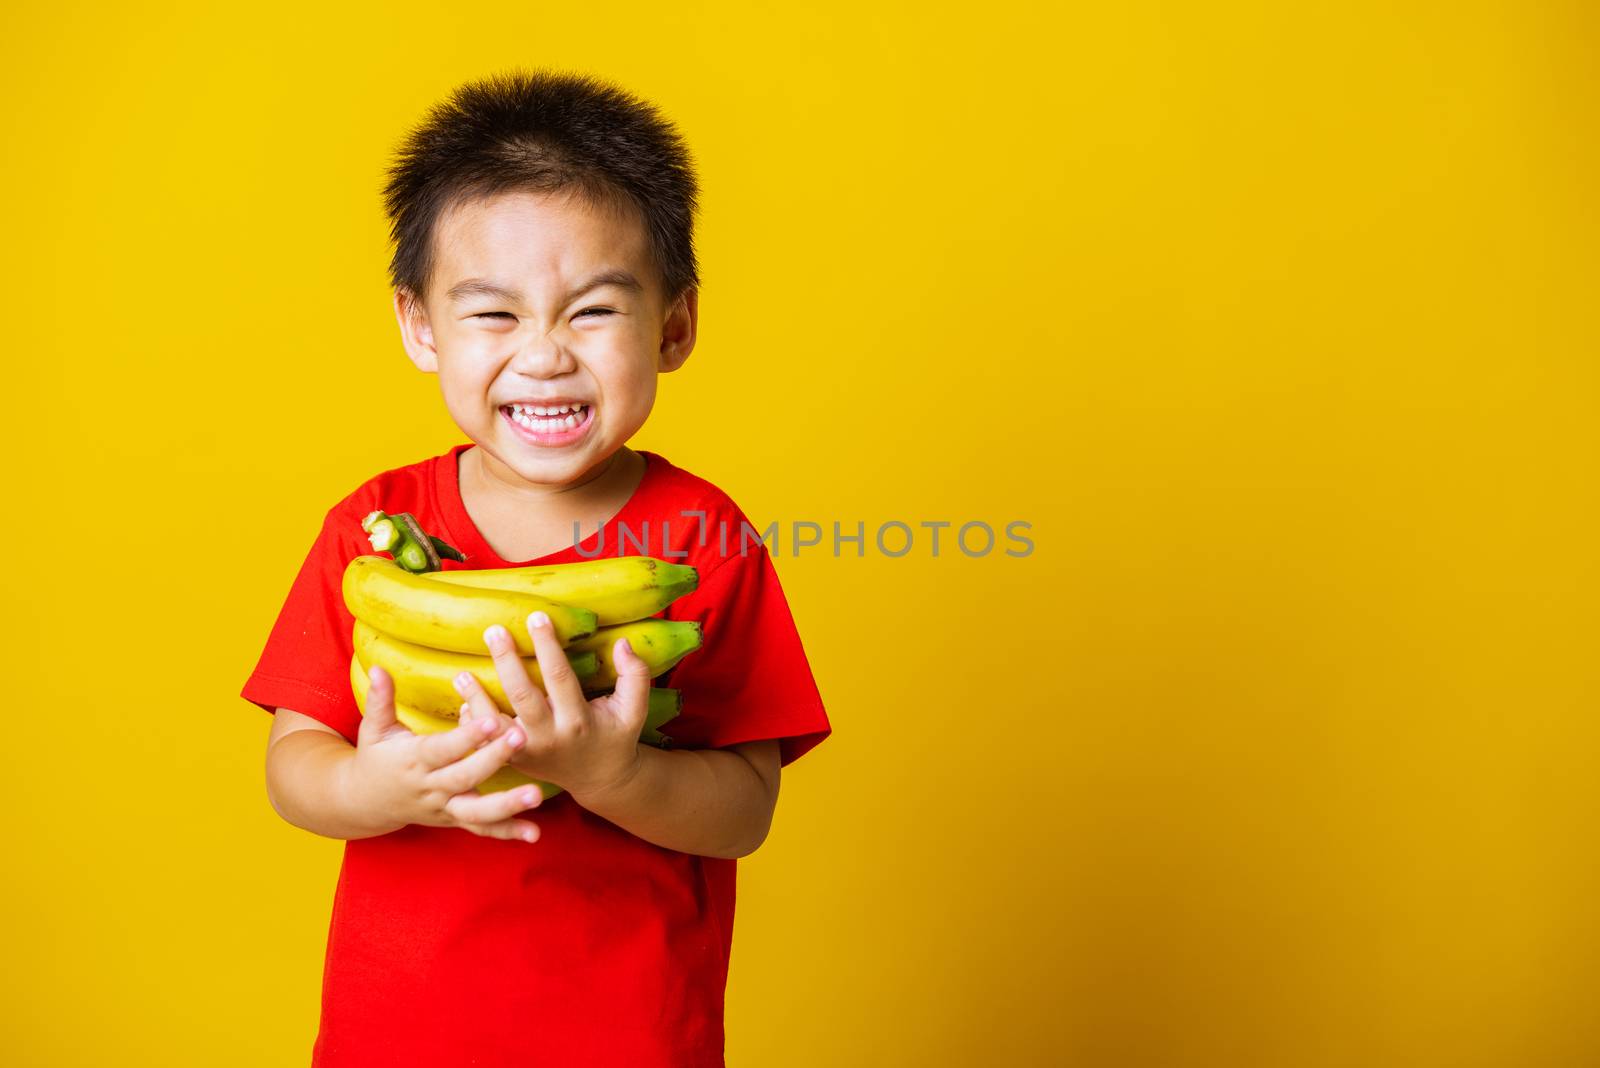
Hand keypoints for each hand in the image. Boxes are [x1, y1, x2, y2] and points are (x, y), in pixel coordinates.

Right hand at [346, 664, 543, 842]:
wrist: (366, 802)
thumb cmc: (376, 756)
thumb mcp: (374, 728)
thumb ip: (380, 700)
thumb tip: (379, 668)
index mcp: (414, 760)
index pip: (443, 749)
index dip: (466, 736)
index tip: (491, 719)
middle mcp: (431, 787)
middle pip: (465, 776)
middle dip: (493, 759)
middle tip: (521, 738)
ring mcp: (444, 807)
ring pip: (476, 811)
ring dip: (508, 805)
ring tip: (536, 795)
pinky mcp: (455, 820)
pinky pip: (482, 829)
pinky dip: (508, 831)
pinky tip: (535, 833)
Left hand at [455, 611, 652, 801]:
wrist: (599, 779)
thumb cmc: (616, 737)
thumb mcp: (634, 710)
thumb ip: (635, 676)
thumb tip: (622, 643)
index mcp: (578, 721)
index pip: (559, 676)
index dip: (547, 646)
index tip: (537, 617)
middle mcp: (549, 737)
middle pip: (522, 695)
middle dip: (506, 661)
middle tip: (494, 630)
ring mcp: (527, 751)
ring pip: (495, 724)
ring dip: (477, 697)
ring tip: (461, 672)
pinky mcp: (513, 760)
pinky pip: (486, 742)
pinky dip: (473, 720)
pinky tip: (464, 698)